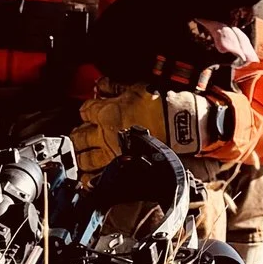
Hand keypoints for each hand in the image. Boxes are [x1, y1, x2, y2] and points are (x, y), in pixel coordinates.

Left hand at [74, 85, 242, 171]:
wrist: (185, 124)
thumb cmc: (166, 104)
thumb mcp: (137, 87)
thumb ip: (115, 87)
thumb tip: (102, 86)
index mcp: (107, 112)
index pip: (84, 111)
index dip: (85, 110)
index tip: (90, 111)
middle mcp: (106, 134)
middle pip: (78, 137)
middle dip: (77, 136)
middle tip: (81, 135)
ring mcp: (115, 152)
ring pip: (85, 160)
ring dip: (81, 158)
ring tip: (83, 157)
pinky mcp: (126, 165)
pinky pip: (102, 176)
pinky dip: (94, 177)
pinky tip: (92, 177)